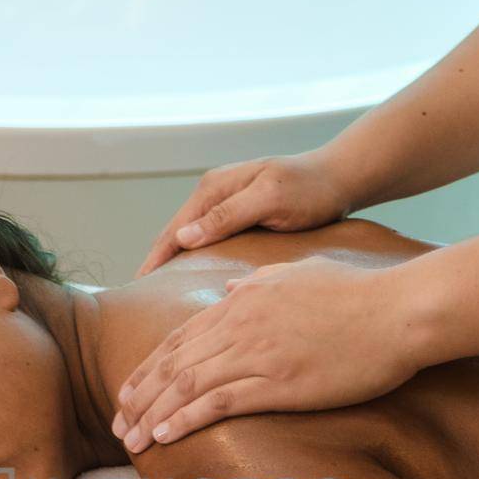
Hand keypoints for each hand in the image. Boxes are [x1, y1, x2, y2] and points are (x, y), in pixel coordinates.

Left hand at [112, 256, 425, 451]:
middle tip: (117, 424)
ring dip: (153, 415)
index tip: (129, 392)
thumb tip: (227, 293)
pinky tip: (164, 436)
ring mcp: (258, 353)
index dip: (149, 368)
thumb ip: (257, 283)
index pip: (180, 338)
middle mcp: (241, 325)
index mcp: (242, 302)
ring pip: (187, 385)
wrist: (398, 311)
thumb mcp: (297, 275)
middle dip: (140, 396)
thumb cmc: (357, 295)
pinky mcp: (280, 382)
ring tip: (130, 440)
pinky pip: (219, 402)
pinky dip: (185, 419)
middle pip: (174, 364)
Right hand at [135, 150, 353, 277]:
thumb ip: (227, 215)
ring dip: (173, 262)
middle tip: (139, 300)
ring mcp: (225, 202)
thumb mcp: (269, 199)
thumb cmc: (310, 189)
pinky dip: (195, 258)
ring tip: (158, 295)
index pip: (173, 231)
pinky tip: (192, 278)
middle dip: (156, 264)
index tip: (138, 291)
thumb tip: (184, 237)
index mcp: (213, 188)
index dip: (154, 261)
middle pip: (175, 234)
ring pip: (190, 238)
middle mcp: (213, 193)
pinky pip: (208, 239)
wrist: (340, 177)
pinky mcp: (239, 214)